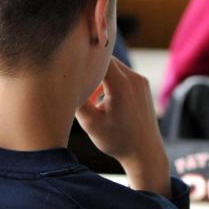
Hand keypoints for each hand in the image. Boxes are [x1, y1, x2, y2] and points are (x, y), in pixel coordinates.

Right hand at [76, 58, 170, 196]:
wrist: (145, 151)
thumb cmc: (117, 140)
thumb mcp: (90, 122)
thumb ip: (77, 99)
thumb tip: (64, 82)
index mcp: (121, 85)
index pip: (98, 57)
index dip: (82, 57)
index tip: (68, 64)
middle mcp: (134, 78)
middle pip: (106, 60)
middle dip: (90, 68)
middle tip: (75, 80)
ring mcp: (141, 81)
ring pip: (114, 67)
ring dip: (99, 76)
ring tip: (89, 97)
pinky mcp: (143, 86)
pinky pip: (123, 75)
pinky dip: (110, 81)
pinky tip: (100, 100)